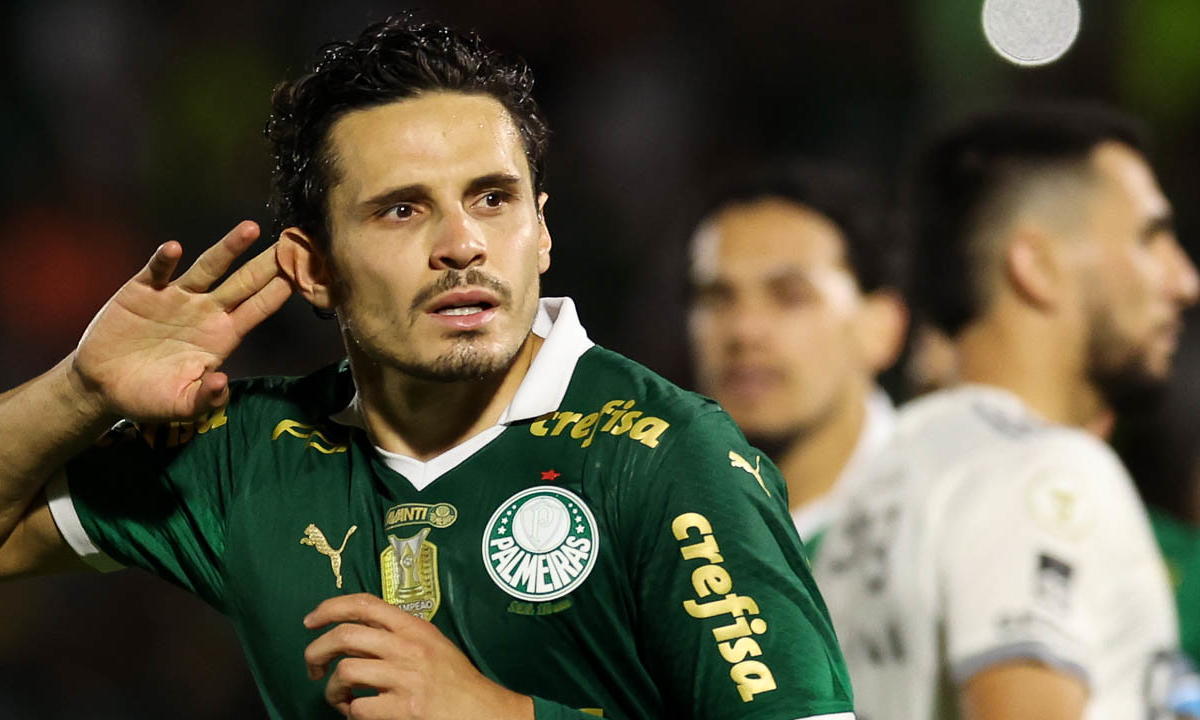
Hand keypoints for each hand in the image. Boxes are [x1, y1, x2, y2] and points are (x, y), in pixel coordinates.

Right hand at [69, 221, 292, 421]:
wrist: (102, 387)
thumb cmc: (149, 397)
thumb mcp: (180, 406)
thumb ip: (205, 398)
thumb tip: (221, 384)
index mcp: (222, 336)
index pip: (258, 309)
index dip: (281, 292)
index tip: (306, 272)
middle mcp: (205, 311)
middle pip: (243, 282)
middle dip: (267, 263)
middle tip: (294, 241)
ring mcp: (176, 298)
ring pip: (208, 268)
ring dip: (228, 248)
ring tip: (251, 229)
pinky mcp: (142, 292)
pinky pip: (157, 272)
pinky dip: (164, 260)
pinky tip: (174, 249)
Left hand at [303, 594, 532, 719]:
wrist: (484, 711)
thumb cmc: (455, 680)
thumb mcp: (432, 644)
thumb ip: (399, 636)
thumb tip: (356, 637)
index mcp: (414, 628)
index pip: (364, 604)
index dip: (329, 608)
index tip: (310, 620)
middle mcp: (408, 647)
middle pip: (345, 635)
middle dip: (316, 651)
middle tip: (313, 666)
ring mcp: (406, 678)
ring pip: (346, 672)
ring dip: (332, 690)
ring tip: (339, 698)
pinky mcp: (405, 708)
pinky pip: (359, 708)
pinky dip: (351, 714)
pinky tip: (359, 714)